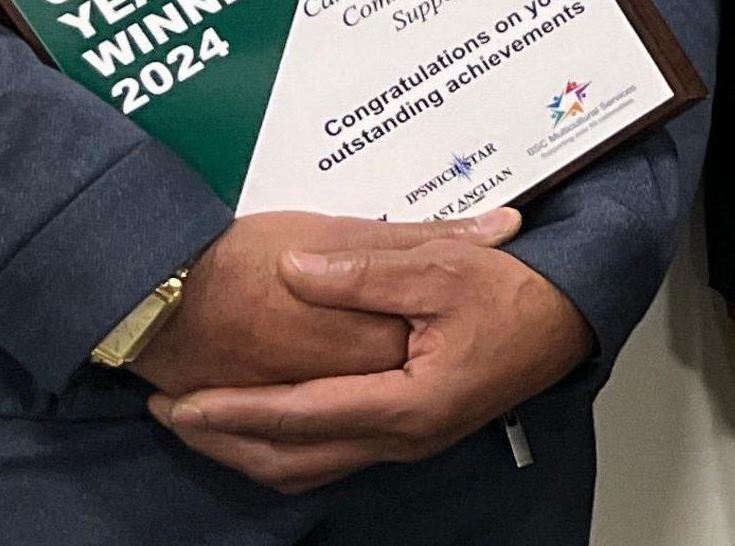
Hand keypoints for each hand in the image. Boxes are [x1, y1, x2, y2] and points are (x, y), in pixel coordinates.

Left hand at [149, 214, 590, 493]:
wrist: (568, 322)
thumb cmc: (513, 292)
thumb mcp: (444, 266)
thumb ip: (366, 268)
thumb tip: (293, 269)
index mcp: (406, 403)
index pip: (298, 414)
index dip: (232, 409)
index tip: (178, 399)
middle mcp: (401, 439)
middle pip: (289, 458)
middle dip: (220, 439)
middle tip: (166, 412)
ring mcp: (406, 445)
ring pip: (306, 468)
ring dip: (245, 450)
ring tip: (198, 421)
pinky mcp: (409, 437)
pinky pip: (329, 459)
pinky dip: (282, 449)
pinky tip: (259, 426)